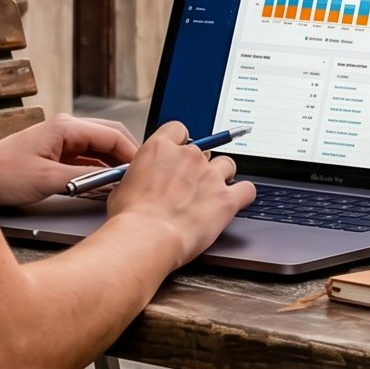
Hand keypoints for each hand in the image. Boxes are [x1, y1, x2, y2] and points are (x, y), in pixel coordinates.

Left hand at [0, 115, 140, 208]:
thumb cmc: (5, 174)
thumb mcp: (47, 180)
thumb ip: (84, 180)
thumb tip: (112, 183)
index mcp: (67, 127)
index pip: (112, 135)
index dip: (132, 154)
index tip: (143, 172)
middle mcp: (67, 128)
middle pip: (109, 136)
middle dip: (126, 155)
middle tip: (140, 176)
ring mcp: (61, 139)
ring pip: (99, 148)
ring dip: (113, 163)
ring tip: (126, 182)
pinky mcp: (56, 152)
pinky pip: (87, 158)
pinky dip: (99, 169)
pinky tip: (105, 183)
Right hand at [107, 122, 255, 270]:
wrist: (146, 238)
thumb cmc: (130, 218)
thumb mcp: (122, 188)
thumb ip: (140, 176)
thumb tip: (140, 182)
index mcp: (161, 148)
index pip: (179, 130)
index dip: (180, 144)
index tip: (178, 156)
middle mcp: (190, 156)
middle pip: (204, 151)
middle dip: (198, 167)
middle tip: (189, 187)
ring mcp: (211, 176)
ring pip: (227, 165)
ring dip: (221, 177)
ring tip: (211, 195)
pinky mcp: (226, 199)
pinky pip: (247, 189)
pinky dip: (243, 194)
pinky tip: (235, 201)